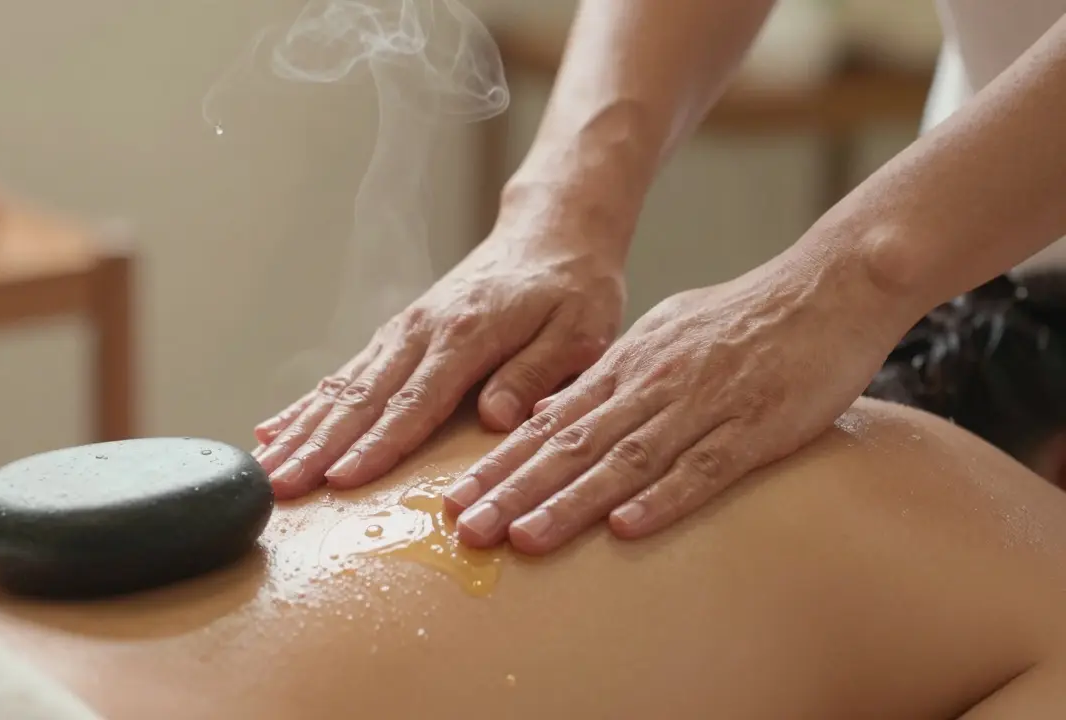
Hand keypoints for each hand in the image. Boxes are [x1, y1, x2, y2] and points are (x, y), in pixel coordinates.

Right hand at [252, 206, 627, 499]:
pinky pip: (344, 373)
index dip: (376, 445)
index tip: (340, 481)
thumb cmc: (573, 288)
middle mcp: (422, 331)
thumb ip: (536, 373)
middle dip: (316, 447)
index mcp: (466, 334)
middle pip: (361, 398)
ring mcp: (403, 331)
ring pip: (342, 387)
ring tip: (264, 470)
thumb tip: (495, 418)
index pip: (414, 402)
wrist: (552, 233)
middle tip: (278, 488)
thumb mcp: (581, 331)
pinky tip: (273, 430)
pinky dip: (306, 403)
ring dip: (301, 430)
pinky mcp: (397, 334)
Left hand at [442, 254, 905, 553]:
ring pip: (625, 461)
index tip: (455, 500)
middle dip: (514, 490)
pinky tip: (625, 529)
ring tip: (523, 539)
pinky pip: (703, 470)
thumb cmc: (742, 319)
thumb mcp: (660, 335)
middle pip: (572, 445)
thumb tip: (548, 413)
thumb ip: (604, 378)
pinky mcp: (756, 428)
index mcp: (628, 365)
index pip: (549, 422)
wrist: (828, 288)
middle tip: (466, 530)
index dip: (500, 465)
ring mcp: (703, 407)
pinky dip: (663, 500)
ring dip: (570, 503)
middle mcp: (653, 385)